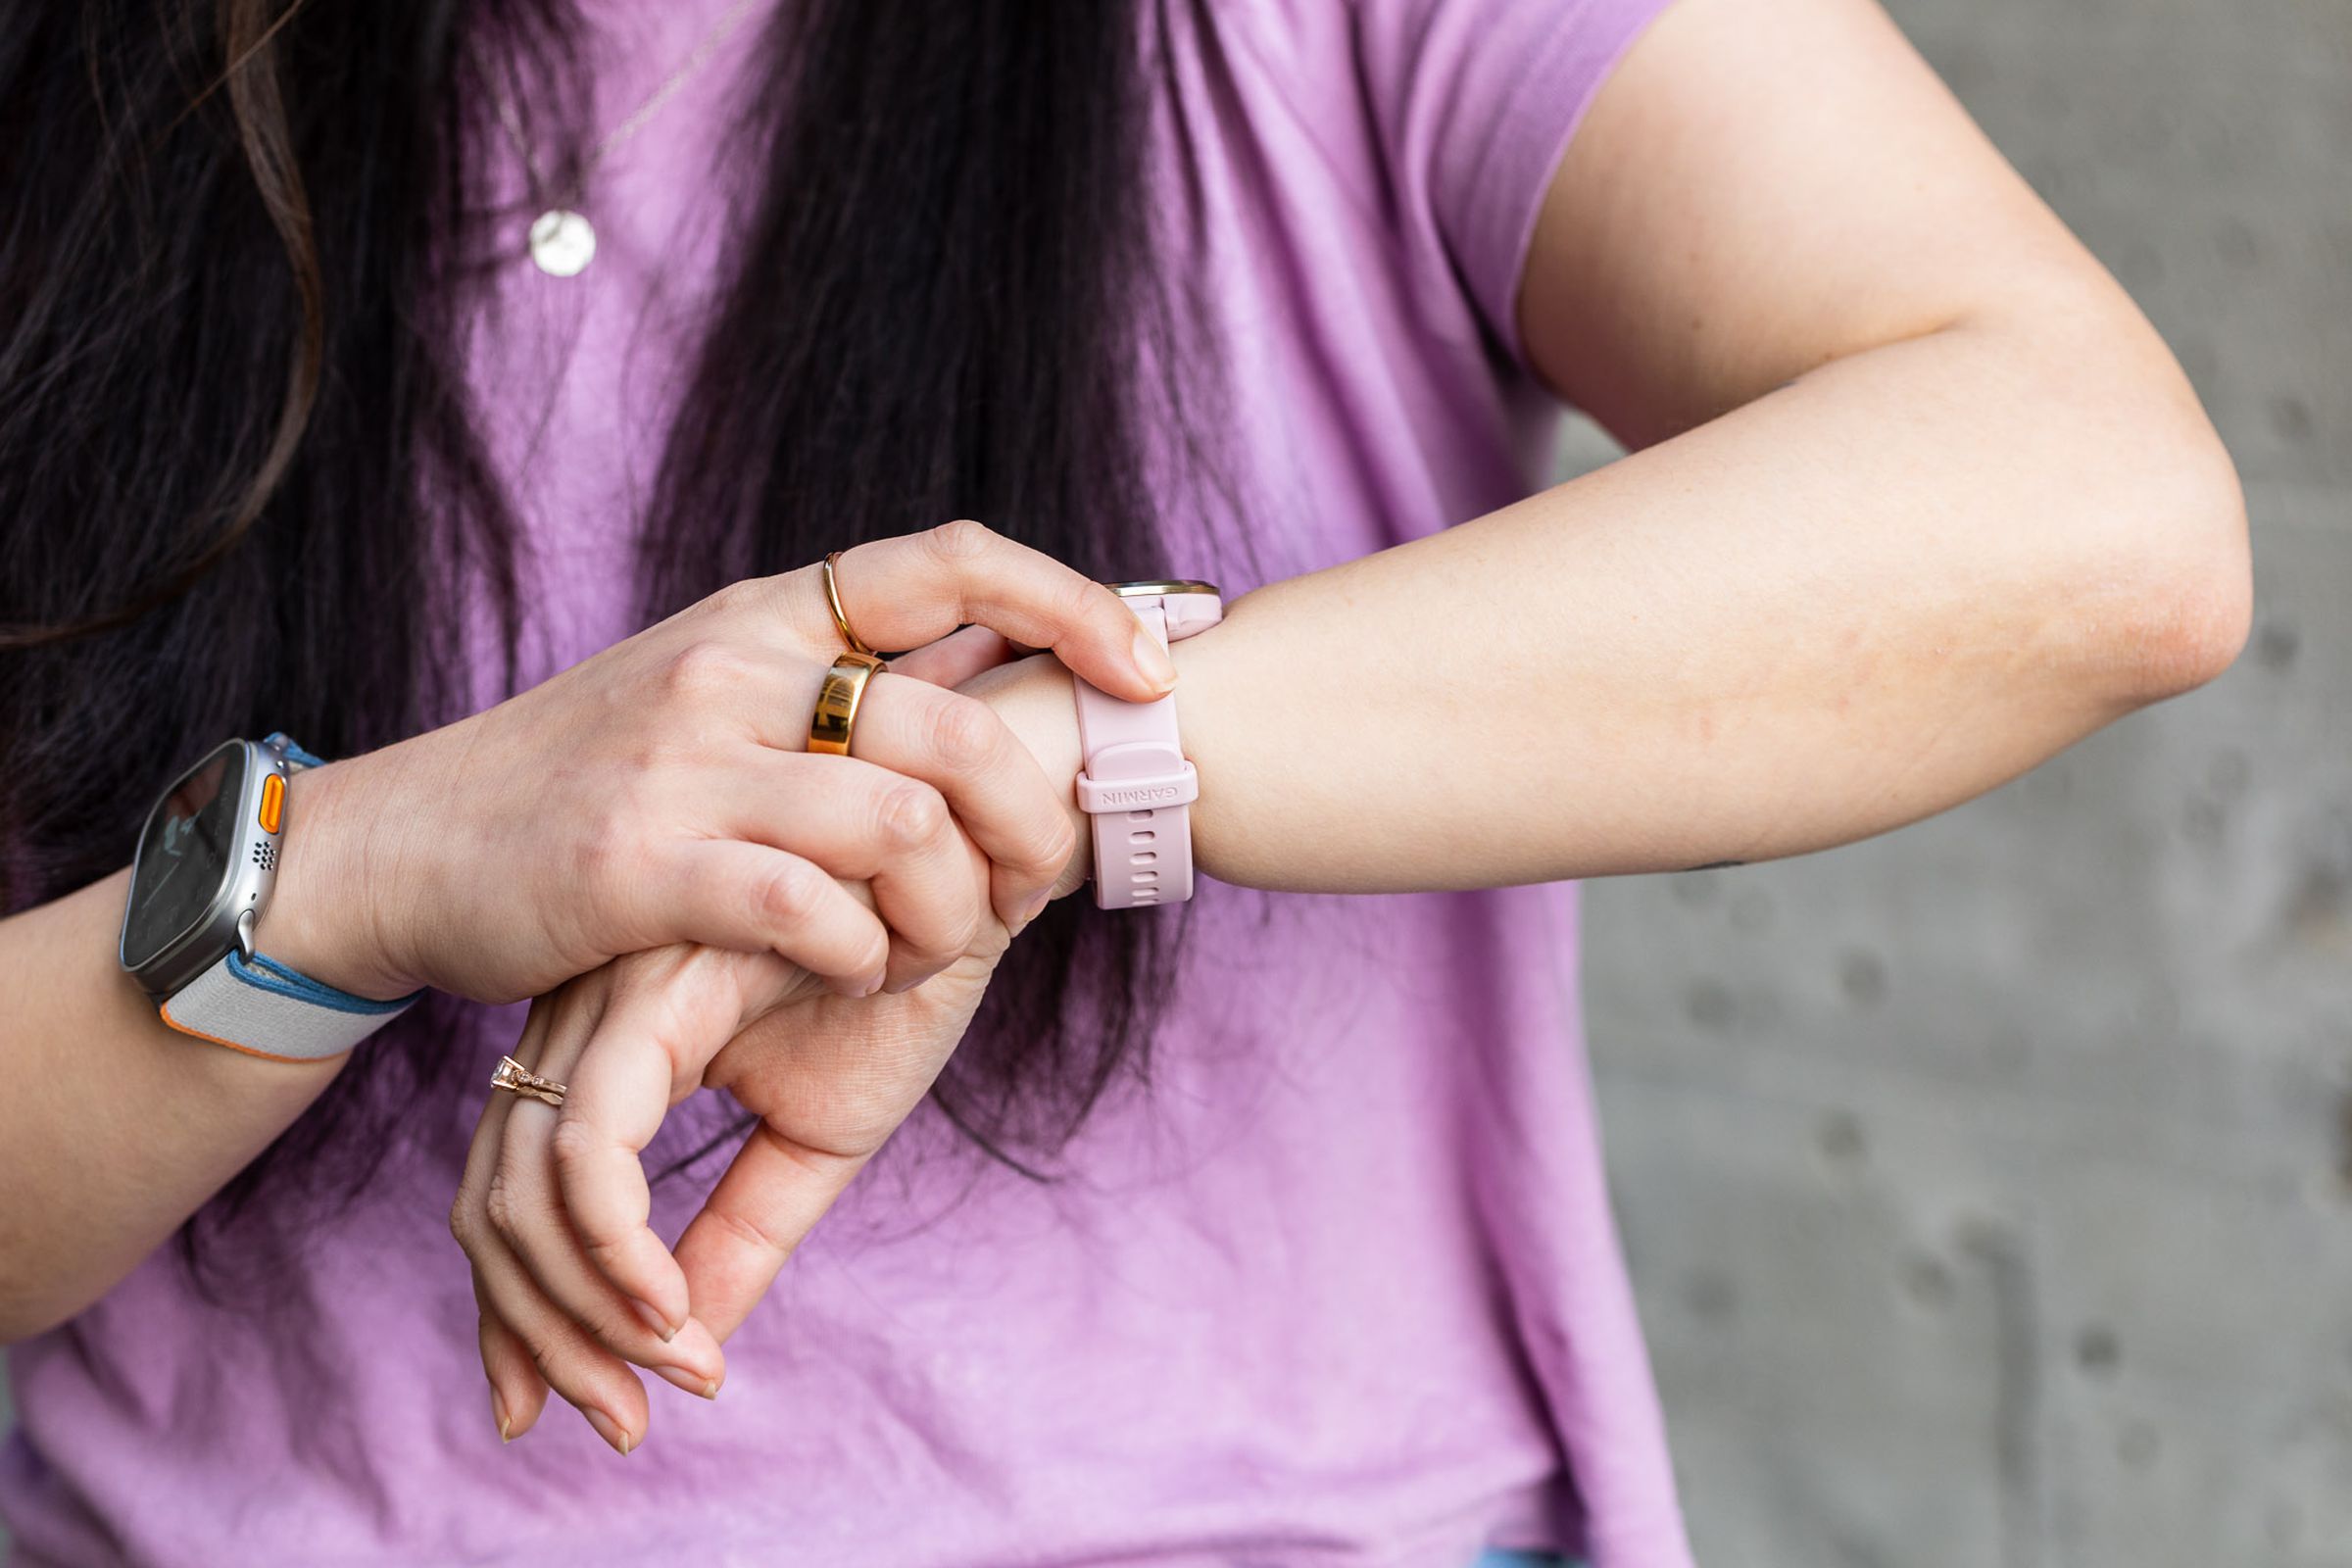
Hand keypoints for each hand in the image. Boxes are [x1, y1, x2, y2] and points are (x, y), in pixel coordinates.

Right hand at [258, 522, 1167, 1003]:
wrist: (409, 847)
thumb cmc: (591, 781)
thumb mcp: (714, 689)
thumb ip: (840, 676)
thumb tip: (1003, 658)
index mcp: (766, 614)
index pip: (948, 560)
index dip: (1070, 601)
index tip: (1153, 664)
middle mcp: (733, 665)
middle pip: (957, 722)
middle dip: (1033, 818)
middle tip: (1043, 888)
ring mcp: (683, 759)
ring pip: (901, 818)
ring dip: (951, 904)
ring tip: (932, 949)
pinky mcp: (640, 863)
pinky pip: (813, 909)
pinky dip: (864, 954)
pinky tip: (855, 974)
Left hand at [451, 919, 1012, 1453]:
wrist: (977, 861)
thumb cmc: (900, 980)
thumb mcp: (820, 1136)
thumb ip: (741, 1232)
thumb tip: (682, 1351)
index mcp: (607, 1046)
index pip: (511, 1201)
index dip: (529, 1323)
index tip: (606, 1412)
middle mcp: (583, 1018)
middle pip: (491, 1210)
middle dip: (542, 1341)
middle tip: (624, 1423)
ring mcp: (609, 997)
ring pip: (525, 1192)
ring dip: (581, 1318)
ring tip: (672, 1375)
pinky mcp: (657, 987)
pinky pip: (591, 1147)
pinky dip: (617, 1253)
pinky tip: (677, 1313)